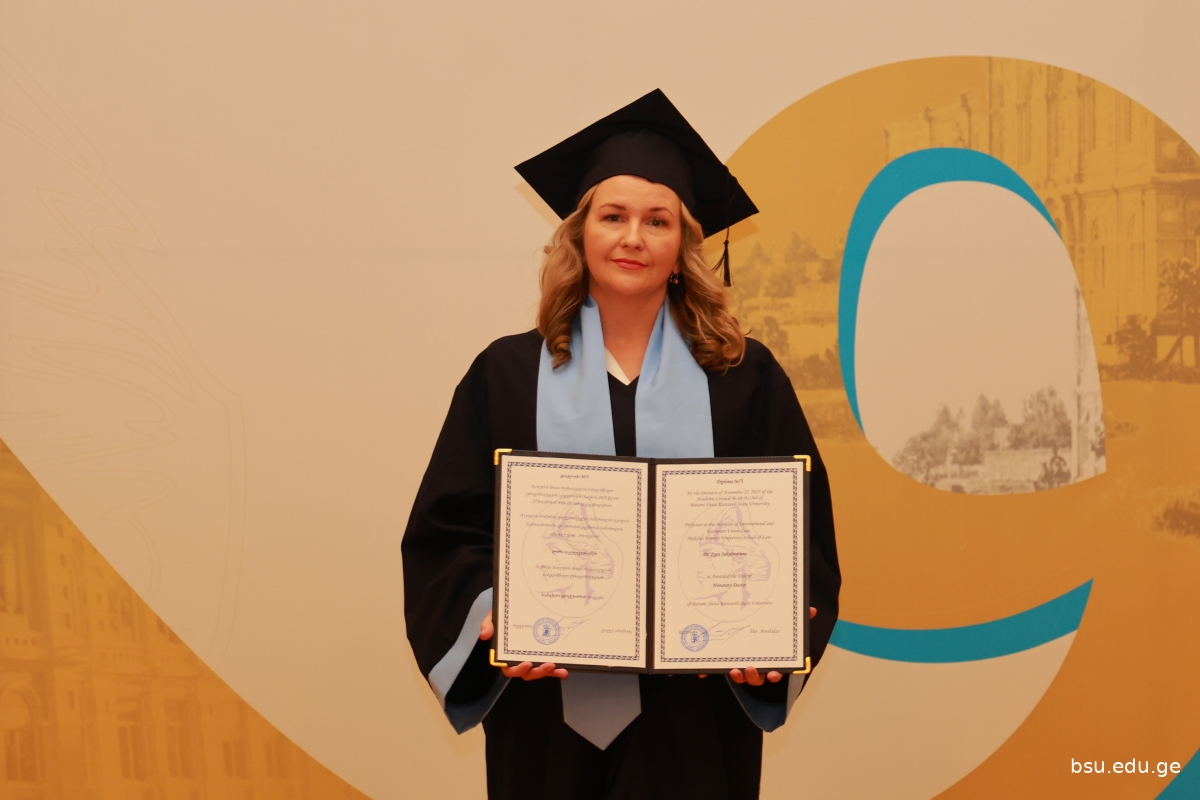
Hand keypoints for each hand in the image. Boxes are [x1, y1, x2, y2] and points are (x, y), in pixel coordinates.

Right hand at [479, 610, 567, 680]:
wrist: (519, 605)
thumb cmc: (506, 614)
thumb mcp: (495, 615)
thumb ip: (489, 623)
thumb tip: (484, 634)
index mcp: (505, 655)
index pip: (509, 668)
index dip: (517, 669)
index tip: (526, 664)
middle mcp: (519, 659)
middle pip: (527, 673)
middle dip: (537, 672)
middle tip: (547, 664)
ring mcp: (533, 658)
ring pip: (539, 672)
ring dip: (548, 672)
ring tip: (557, 667)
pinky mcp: (544, 656)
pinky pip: (550, 667)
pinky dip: (557, 671)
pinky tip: (564, 671)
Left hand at [698, 607, 816, 681]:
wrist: (740, 617)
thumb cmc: (766, 623)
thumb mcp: (781, 619)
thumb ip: (796, 617)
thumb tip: (812, 610)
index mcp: (770, 658)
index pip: (775, 670)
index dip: (775, 675)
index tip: (774, 674)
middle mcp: (755, 663)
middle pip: (756, 678)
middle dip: (754, 677)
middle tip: (751, 669)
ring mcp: (739, 662)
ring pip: (739, 676)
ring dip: (738, 676)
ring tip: (735, 669)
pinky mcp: (722, 659)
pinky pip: (716, 668)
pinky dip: (708, 672)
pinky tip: (702, 673)